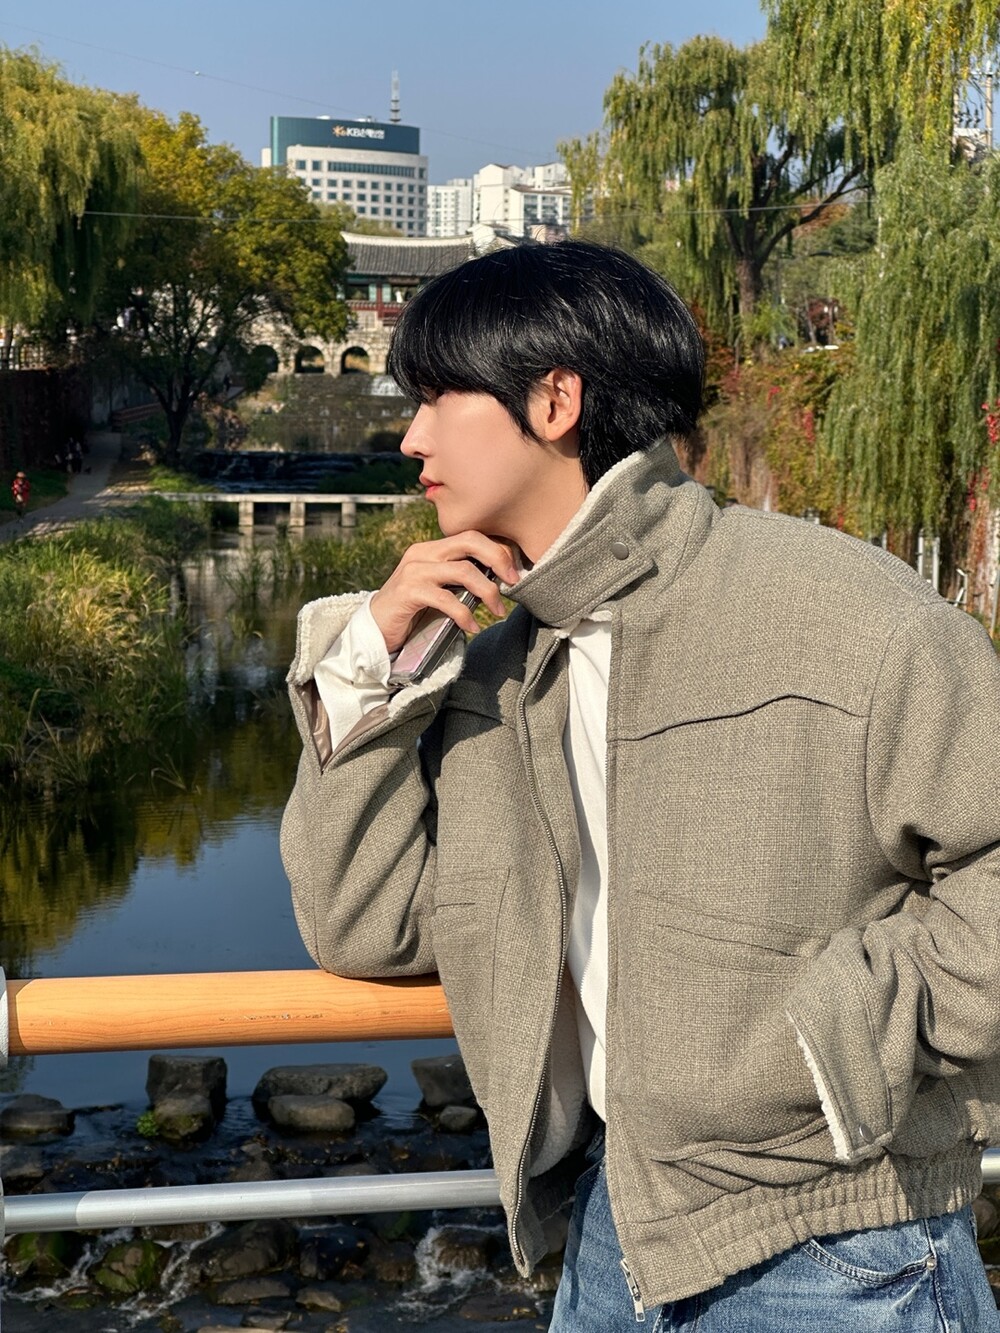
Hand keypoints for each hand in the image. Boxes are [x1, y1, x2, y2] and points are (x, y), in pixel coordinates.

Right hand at [369, 532, 518, 655]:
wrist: (375, 628)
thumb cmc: (413, 610)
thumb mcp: (439, 588)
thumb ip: (460, 580)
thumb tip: (498, 579)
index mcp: (432, 548)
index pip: (471, 536)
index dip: (498, 550)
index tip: (514, 571)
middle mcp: (422, 553)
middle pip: (470, 542)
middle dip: (498, 559)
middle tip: (513, 582)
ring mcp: (414, 571)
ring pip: (464, 571)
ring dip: (488, 591)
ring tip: (497, 610)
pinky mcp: (408, 592)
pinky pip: (446, 600)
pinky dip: (465, 615)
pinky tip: (472, 627)